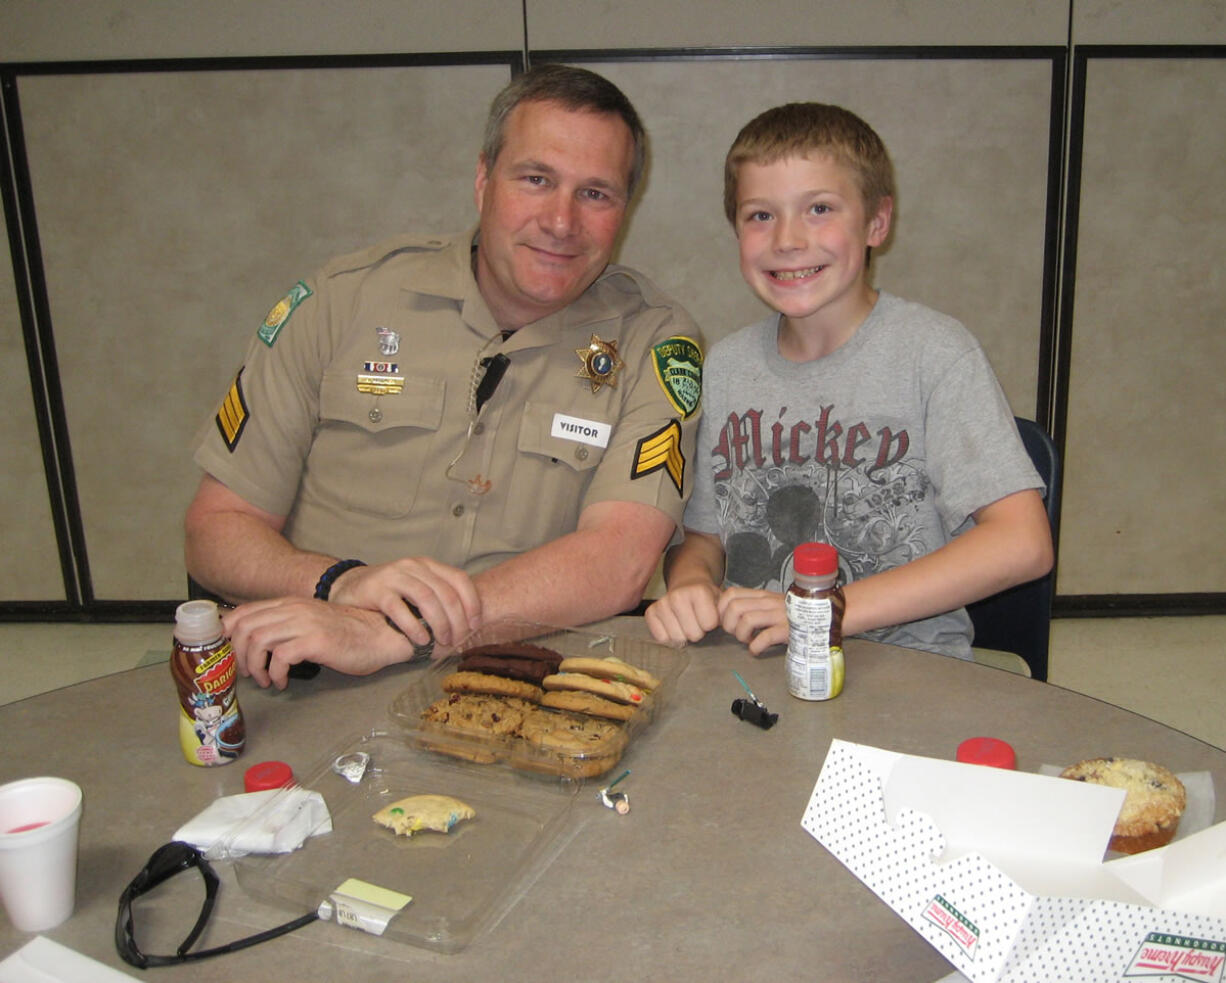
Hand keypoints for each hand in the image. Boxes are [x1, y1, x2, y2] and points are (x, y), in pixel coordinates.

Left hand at [222, 598, 420, 689]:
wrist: (382, 634)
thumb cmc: (348, 634)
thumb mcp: (311, 624)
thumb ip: (286, 627)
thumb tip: (255, 645)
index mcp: (289, 604)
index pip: (242, 613)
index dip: (227, 636)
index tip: (228, 657)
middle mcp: (293, 609)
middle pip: (244, 628)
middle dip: (237, 656)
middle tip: (247, 673)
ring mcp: (304, 623)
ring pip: (257, 641)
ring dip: (255, 667)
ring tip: (265, 680)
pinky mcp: (315, 640)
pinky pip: (280, 657)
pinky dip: (275, 673)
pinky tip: (283, 682)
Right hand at [328, 557, 480, 648]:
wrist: (350, 587)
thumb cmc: (392, 594)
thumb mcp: (418, 588)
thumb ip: (440, 598)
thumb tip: (470, 624)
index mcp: (428, 565)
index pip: (459, 579)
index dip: (472, 603)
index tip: (476, 625)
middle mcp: (413, 566)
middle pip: (445, 592)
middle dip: (457, 620)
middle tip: (457, 640)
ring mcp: (394, 576)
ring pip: (426, 598)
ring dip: (439, 623)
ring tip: (441, 641)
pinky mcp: (376, 589)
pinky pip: (399, 609)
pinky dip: (414, 627)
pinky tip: (421, 641)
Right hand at [644, 582, 720, 644]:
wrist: (687, 584)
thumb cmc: (706, 598)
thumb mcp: (721, 601)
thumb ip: (726, 614)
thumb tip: (726, 626)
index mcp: (699, 591)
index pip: (709, 624)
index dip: (711, 623)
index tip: (708, 615)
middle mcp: (678, 596)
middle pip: (693, 634)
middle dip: (697, 631)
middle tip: (696, 620)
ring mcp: (662, 604)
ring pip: (677, 638)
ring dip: (683, 634)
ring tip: (685, 622)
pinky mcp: (651, 612)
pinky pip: (661, 638)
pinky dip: (669, 636)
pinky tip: (673, 625)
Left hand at [717, 587, 788, 655]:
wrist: (824, 617)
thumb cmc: (793, 614)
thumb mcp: (772, 603)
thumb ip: (753, 606)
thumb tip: (729, 616)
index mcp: (762, 596)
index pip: (730, 593)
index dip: (721, 608)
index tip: (726, 621)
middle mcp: (768, 602)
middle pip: (734, 607)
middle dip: (728, 624)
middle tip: (736, 633)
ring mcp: (778, 615)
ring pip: (746, 620)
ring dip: (741, 635)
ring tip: (747, 640)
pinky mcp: (788, 630)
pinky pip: (764, 637)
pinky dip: (755, 647)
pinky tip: (756, 650)